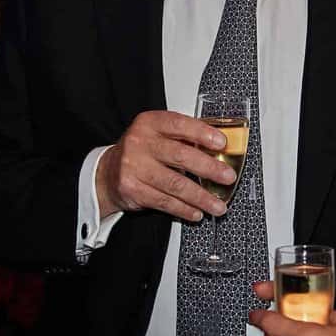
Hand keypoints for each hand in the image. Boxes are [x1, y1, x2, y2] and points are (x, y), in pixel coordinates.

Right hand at [94, 110, 235, 221]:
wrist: (107, 173)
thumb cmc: (140, 152)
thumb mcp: (156, 135)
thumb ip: (182, 138)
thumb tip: (218, 149)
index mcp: (149, 123)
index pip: (179, 124)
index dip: (202, 133)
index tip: (221, 143)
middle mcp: (140, 143)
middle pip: (180, 156)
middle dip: (209, 168)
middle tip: (228, 177)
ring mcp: (134, 167)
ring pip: (175, 184)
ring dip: (201, 197)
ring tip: (218, 205)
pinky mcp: (133, 189)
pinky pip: (165, 202)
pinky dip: (184, 209)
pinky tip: (197, 212)